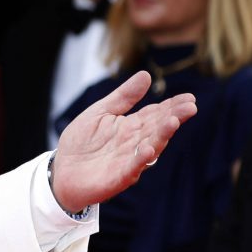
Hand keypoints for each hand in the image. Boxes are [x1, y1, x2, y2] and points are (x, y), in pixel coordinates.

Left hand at [51, 71, 196, 212]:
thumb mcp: (100, 112)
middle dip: (173, 118)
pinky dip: (140, 160)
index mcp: (131, 127)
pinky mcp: (117, 177)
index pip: (156, 114)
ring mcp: (128, 161)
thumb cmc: (81, 143)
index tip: (189, 98)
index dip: (172, 106)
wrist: (61, 172)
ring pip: (149, 147)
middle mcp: (134, 143)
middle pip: (157, 129)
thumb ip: (123, 97)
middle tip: (190, 107)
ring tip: (173, 122)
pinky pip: (132, 168)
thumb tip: (146, 74)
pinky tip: (148, 149)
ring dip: (161, 136)